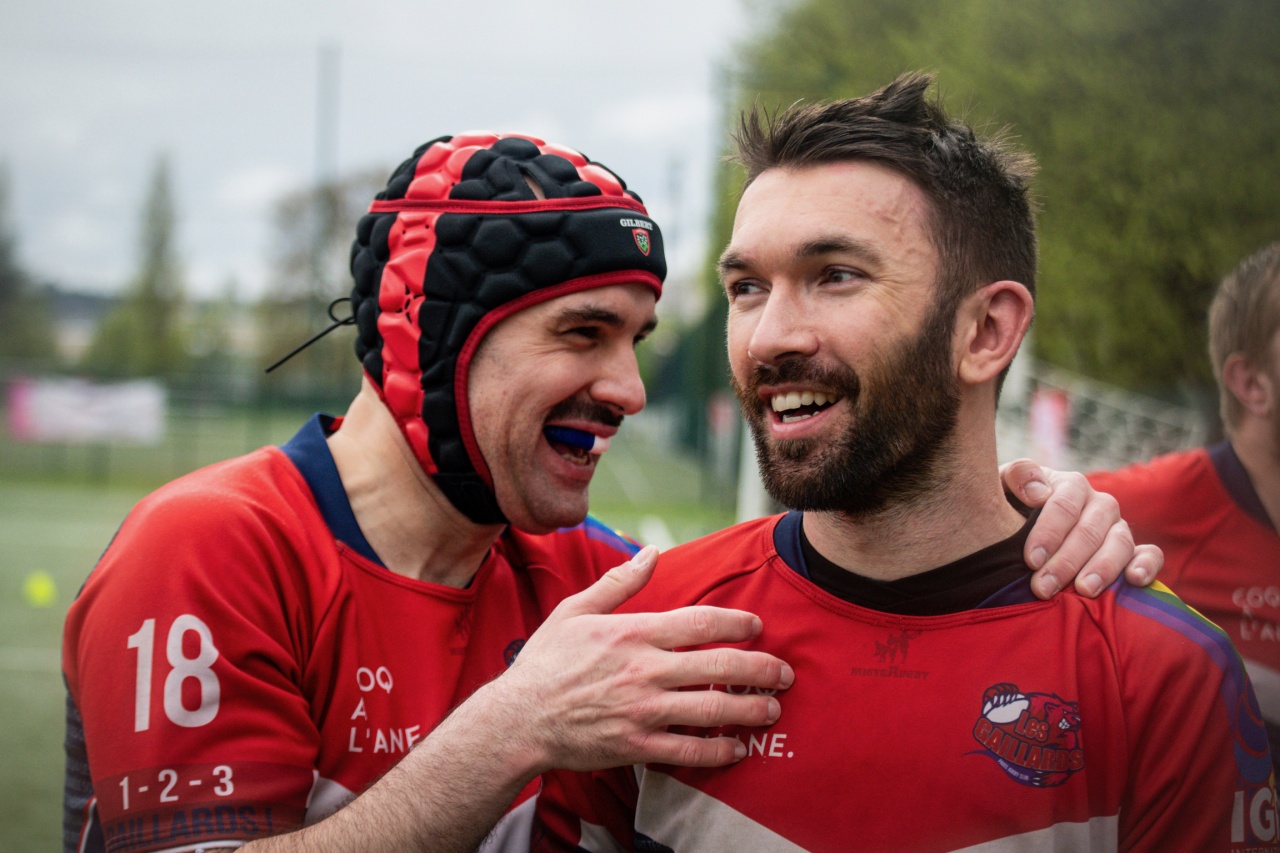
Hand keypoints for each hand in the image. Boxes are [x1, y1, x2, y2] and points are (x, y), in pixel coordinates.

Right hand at [490, 545, 793, 772]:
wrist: (517, 720)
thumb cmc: (545, 663)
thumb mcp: (575, 611)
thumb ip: (618, 583)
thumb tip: (650, 552)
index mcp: (632, 633)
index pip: (700, 622)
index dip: (737, 622)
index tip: (757, 625)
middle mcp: (644, 671)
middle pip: (718, 666)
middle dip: (760, 669)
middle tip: (783, 673)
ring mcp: (642, 711)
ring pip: (712, 710)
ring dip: (750, 710)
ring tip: (771, 709)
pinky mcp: (636, 746)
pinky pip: (689, 751)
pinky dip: (719, 751)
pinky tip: (737, 748)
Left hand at [999, 460, 1163, 599]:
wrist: (1021, 522)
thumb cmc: (1011, 506)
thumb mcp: (1003, 485)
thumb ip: (1017, 476)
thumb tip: (1039, 492)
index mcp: (1071, 485)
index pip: (1064, 505)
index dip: (1048, 532)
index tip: (1031, 559)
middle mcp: (1099, 504)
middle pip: (1089, 531)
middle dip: (1066, 561)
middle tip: (1043, 588)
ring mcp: (1118, 526)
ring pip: (1120, 543)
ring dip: (1103, 568)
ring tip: (1084, 591)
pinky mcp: (1133, 550)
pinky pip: (1150, 554)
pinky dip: (1147, 565)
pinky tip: (1134, 580)